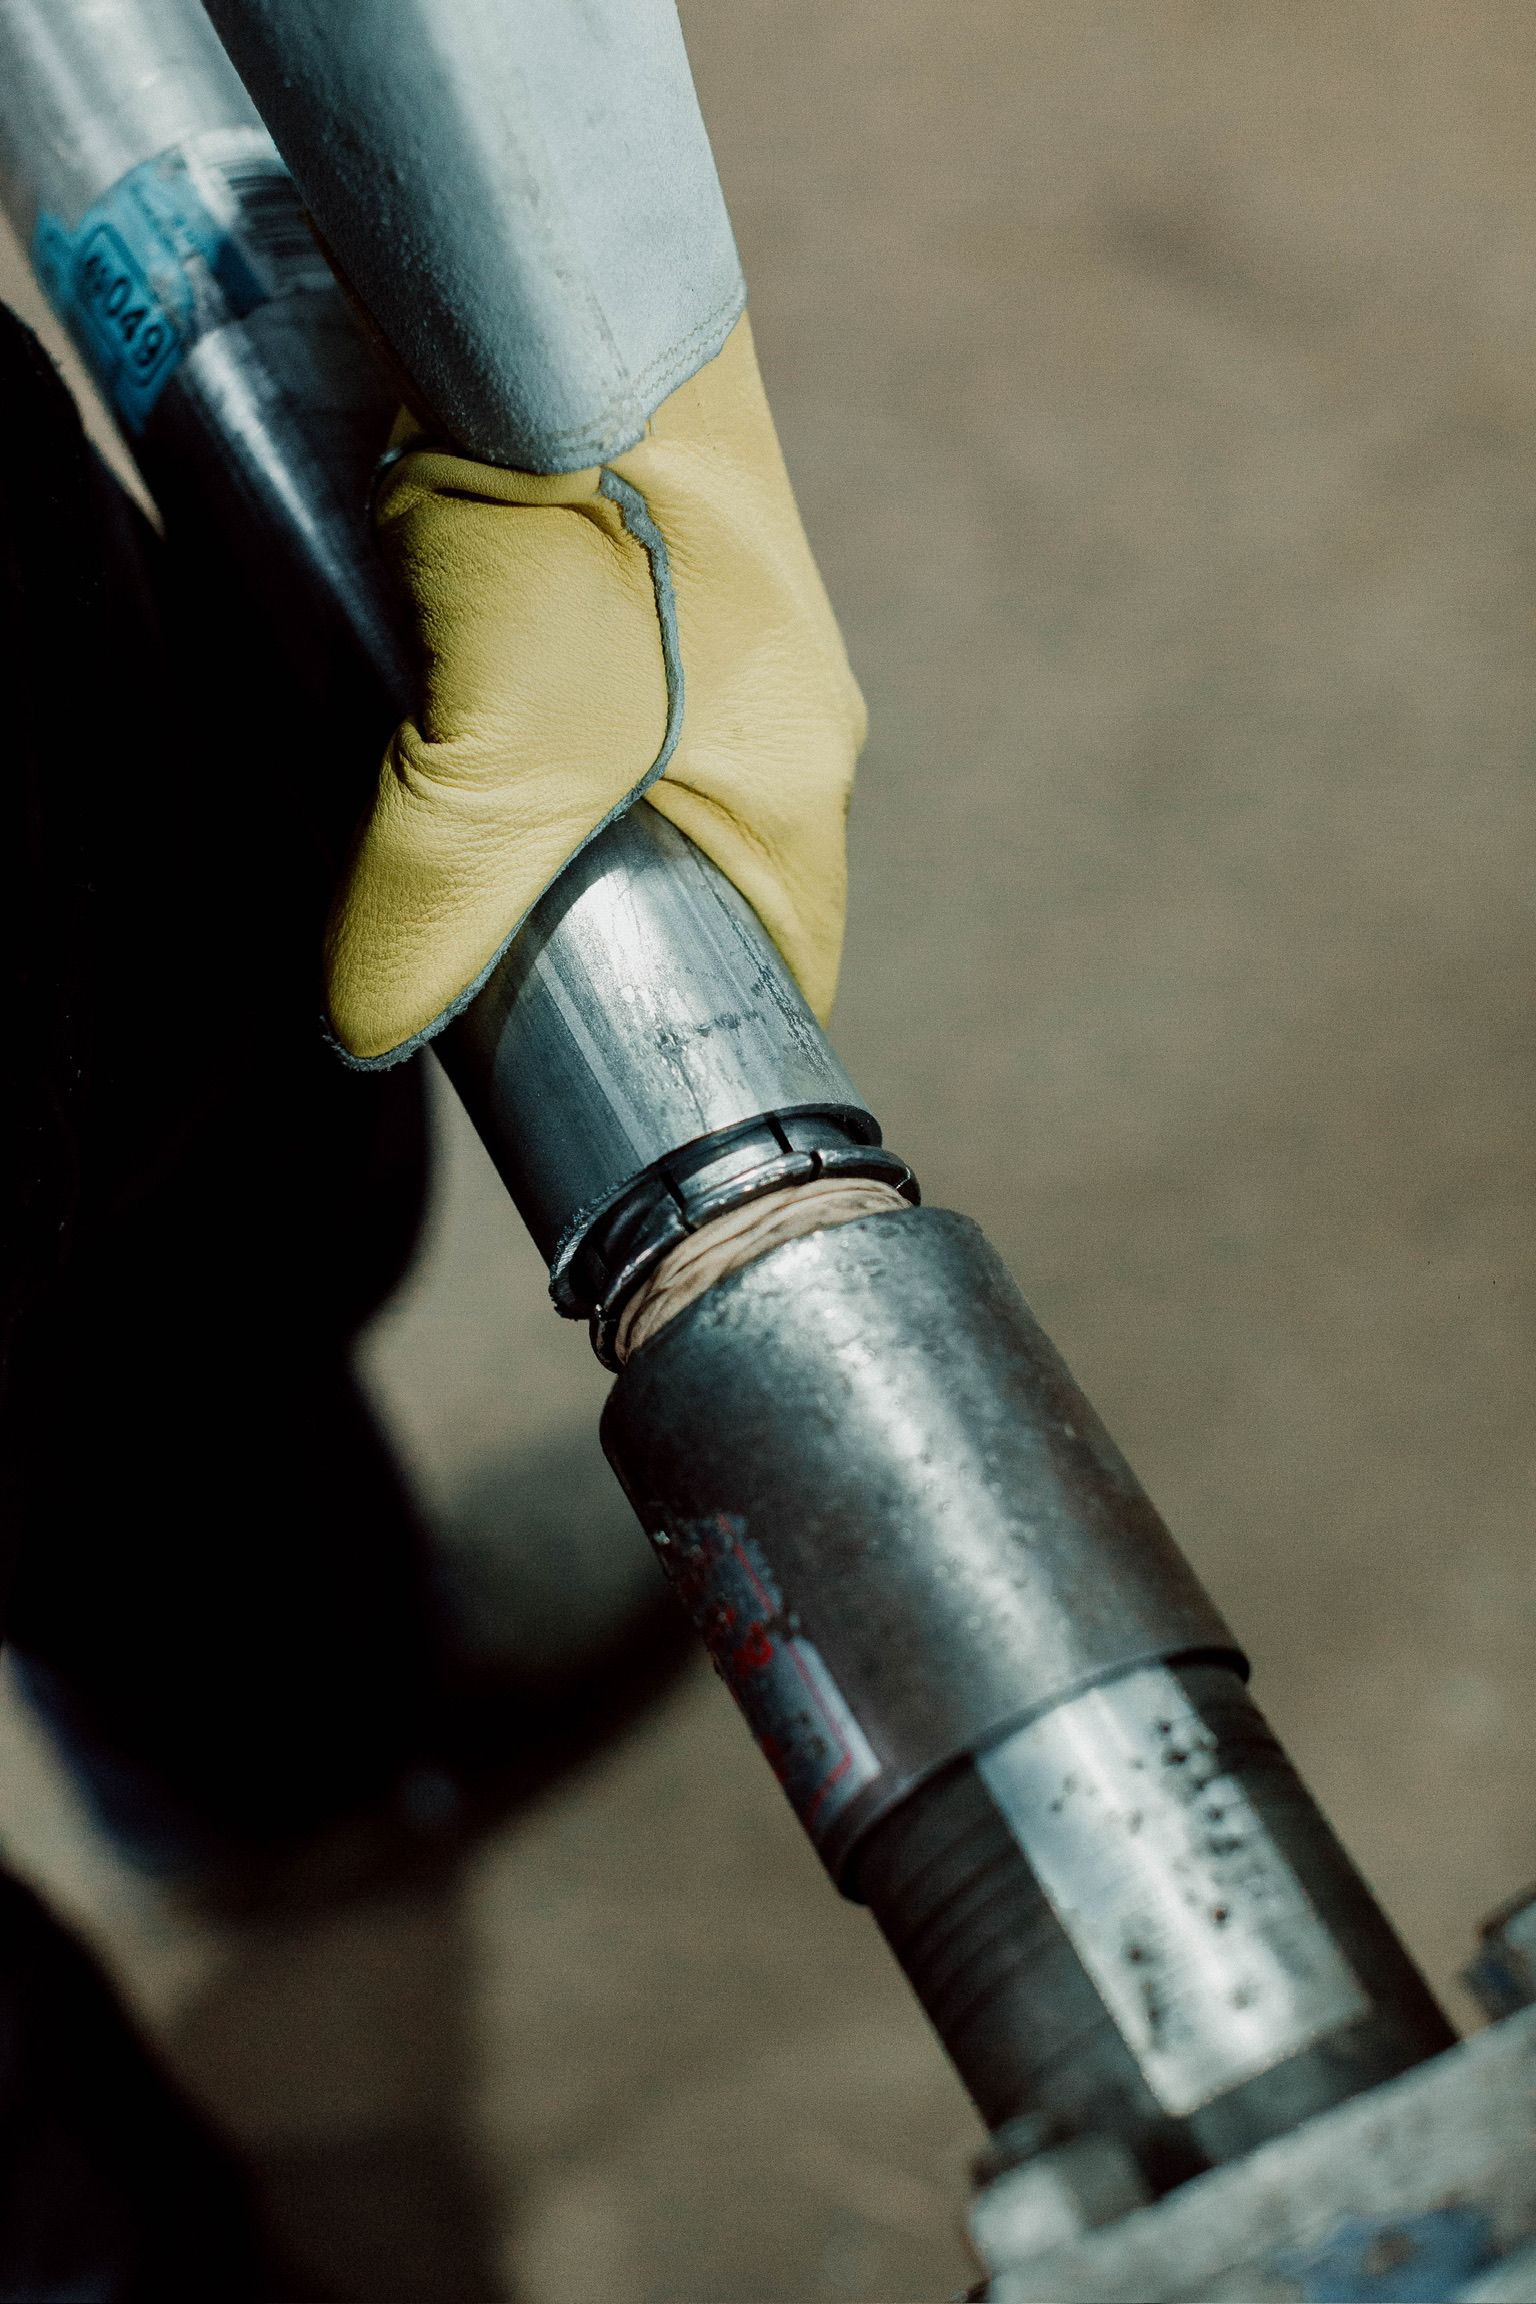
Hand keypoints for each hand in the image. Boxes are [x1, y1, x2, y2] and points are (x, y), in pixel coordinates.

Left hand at [325, 316, 865, 1065]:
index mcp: (796, 784)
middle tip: (492, 974)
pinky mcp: (645, 574)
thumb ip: (431, 903)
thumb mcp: (498, 754)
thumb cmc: (581, 529)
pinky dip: (521, 741)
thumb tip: (365, 1020)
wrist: (555, 301)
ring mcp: (718, 640)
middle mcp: (778, 717)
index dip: (705, 1040)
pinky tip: (442, 735)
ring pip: (635, 794)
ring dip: (550, 836)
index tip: (605, 1080)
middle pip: (697, 884)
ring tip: (451, 857)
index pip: (783, 966)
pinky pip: (594, 703)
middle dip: (603, 938)